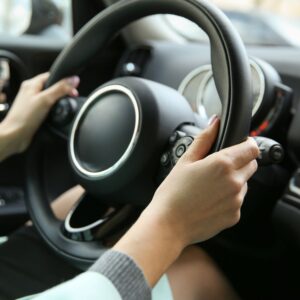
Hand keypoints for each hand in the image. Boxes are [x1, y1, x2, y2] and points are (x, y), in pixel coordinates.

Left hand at [0, 72, 79, 156]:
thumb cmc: (25, 117)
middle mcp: (31, 92)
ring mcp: (33, 103)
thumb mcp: (46, 100)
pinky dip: (54, 110)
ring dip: (58, 102)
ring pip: (51, 98)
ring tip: (63, 106)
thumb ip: (60, 89)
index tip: (74, 88)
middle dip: (63, 92)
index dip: (64, 80)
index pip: (52, 76)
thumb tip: (74, 79)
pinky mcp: (35, 113)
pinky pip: (48, 107)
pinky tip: (56, 114)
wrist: (16, 136)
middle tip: (71, 97)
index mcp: (31, 84)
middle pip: (52, 87)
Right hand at [147, 117, 258, 245]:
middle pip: (251, 165)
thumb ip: (204, 139)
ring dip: (234, 180)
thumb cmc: (173, 193)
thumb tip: (215, 123)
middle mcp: (234, 183)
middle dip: (240, 161)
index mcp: (223, 165)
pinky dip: (229, 197)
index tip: (239, 145)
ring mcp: (236, 201)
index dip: (247, 143)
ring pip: (244, 183)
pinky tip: (210, 200)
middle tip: (218, 166)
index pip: (252, 148)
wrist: (169, 224)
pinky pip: (238, 200)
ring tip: (210, 186)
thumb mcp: (185, 161)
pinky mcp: (234, 216)